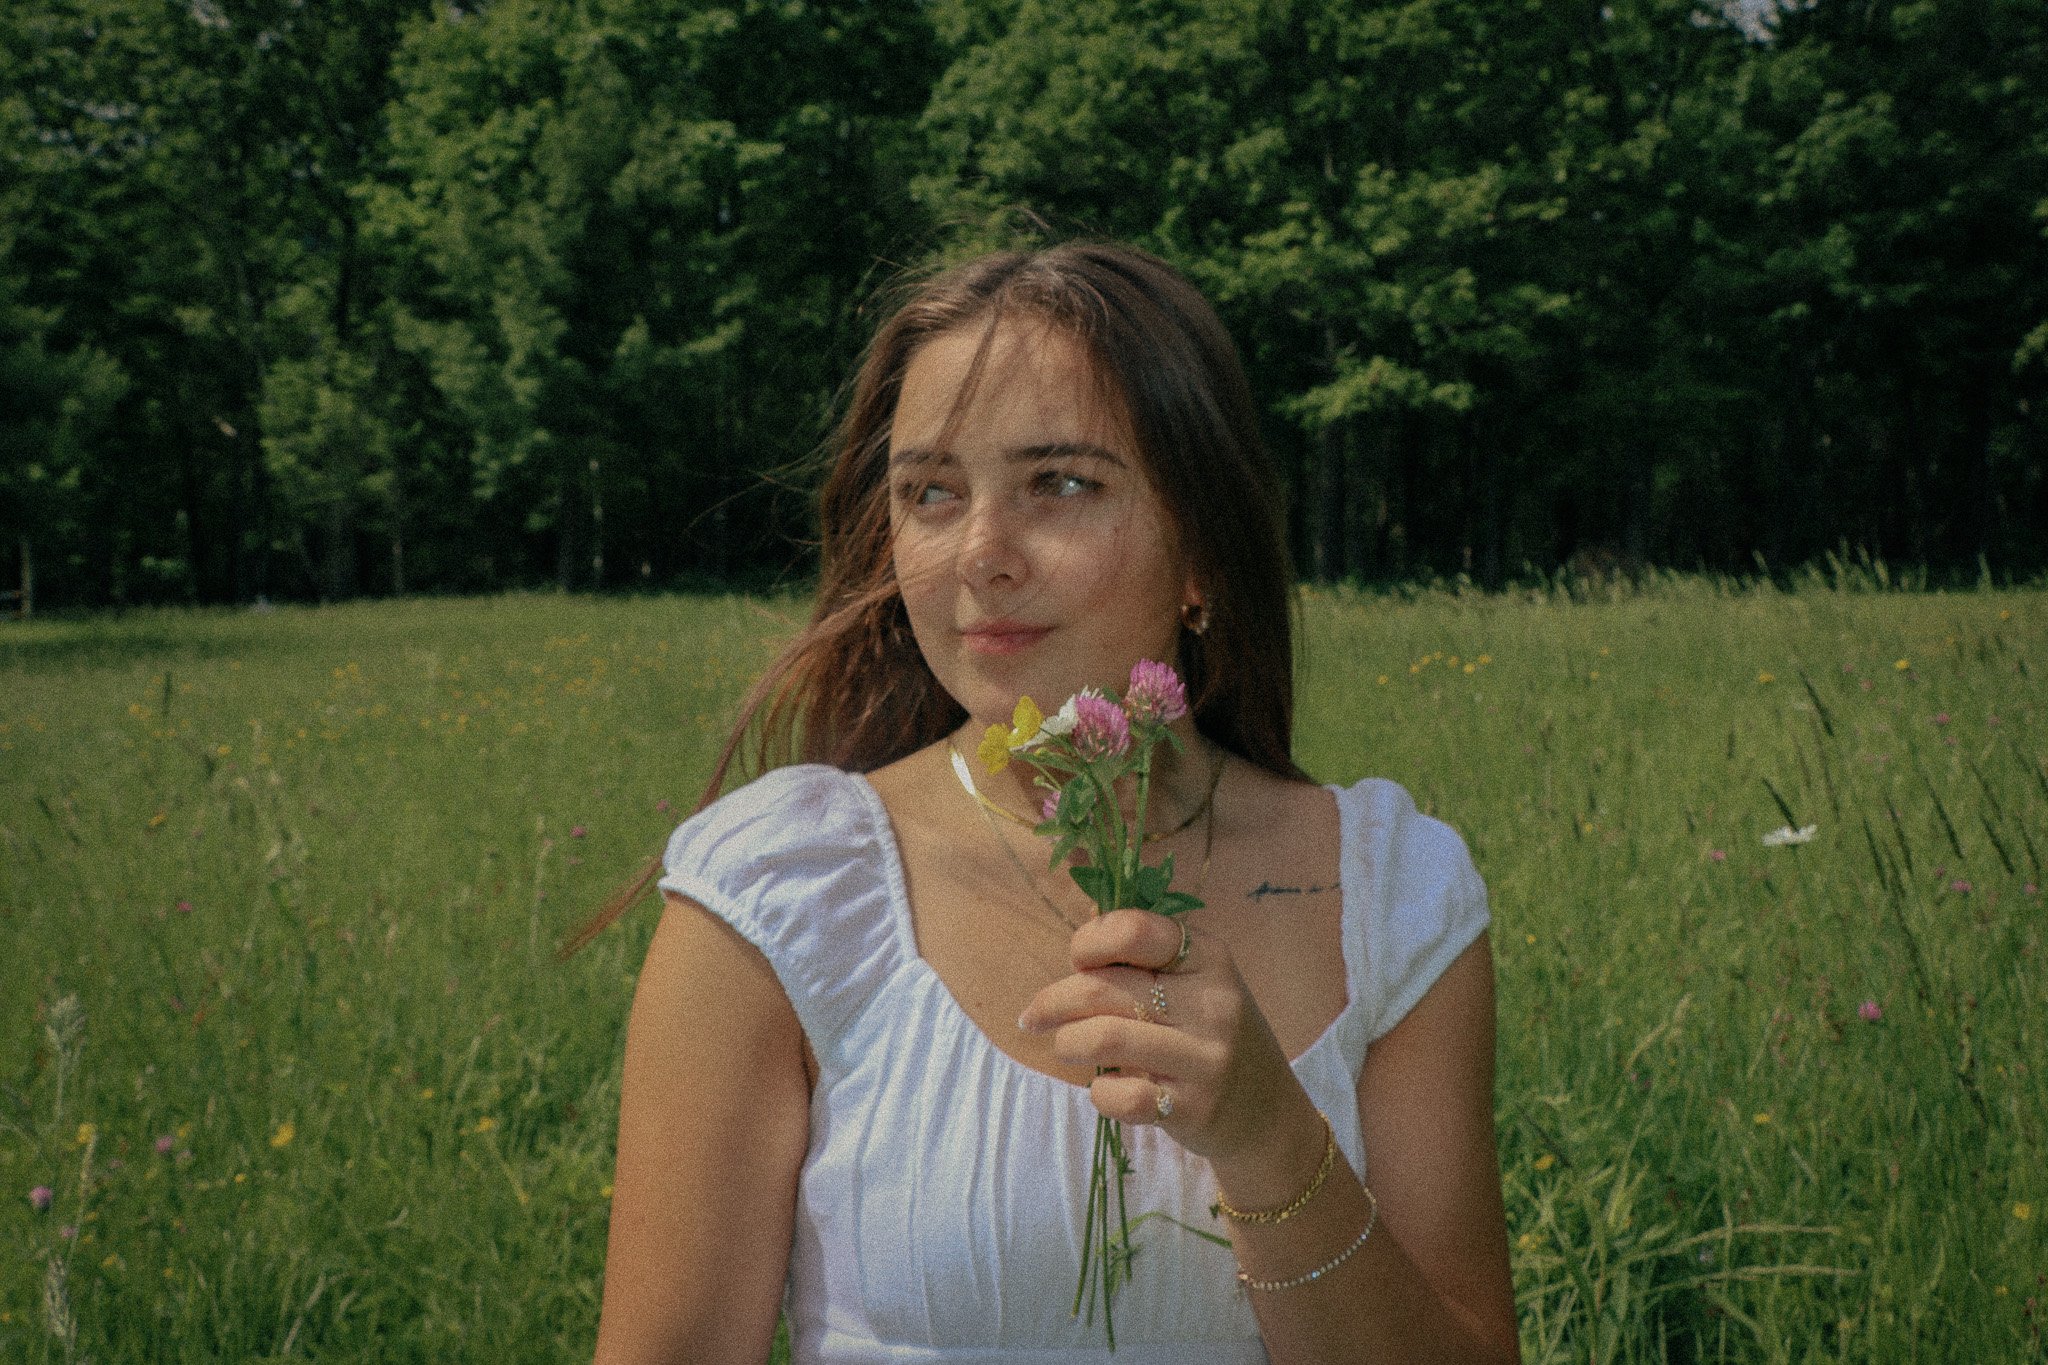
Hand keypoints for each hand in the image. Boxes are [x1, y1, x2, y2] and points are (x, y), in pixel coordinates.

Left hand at [1017, 909, 1317, 1167]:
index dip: (1090, 941)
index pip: (1135, 930)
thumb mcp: (1196, 984)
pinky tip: (1104, 1088)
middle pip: (1103, 988)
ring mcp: (1207, 1059)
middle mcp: (1212, 1004)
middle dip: (1053, 1001)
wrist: (1268, 1115)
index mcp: (1209, 959)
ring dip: (1068, 1043)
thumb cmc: (1211, 1037)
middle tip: (1035, 1016)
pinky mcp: (1195, 1109)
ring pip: (1105, 1039)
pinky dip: (1099, 1092)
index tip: (1078, 960)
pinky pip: (1123, 1096)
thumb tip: (1083, 922)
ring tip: (1065, 1047)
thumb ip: (1144, 957)